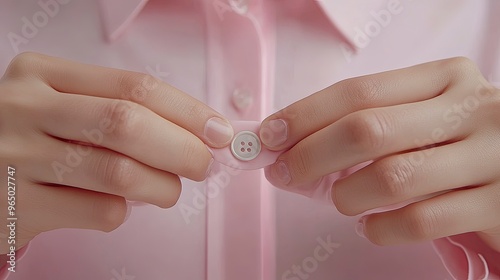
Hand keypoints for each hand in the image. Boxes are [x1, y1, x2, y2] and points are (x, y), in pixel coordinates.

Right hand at [0, 53, 233, 252]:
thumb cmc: (30, 137)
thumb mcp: (60, 106)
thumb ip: (116, 111)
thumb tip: (196, 134)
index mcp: (44, 75)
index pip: (134, 86)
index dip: (187, 111)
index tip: (218, 130)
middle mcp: (27, 109)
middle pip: (128, 123)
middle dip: (183, 148)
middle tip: (204, 165)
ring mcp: (18, 158)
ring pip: (118, 172)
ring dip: (162, 187)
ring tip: (167, 191)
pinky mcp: (19, 207)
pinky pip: (98, 211)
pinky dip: (123, 212)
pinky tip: (117, 206)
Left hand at [260, 57, 499, 250]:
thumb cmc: (458, 141)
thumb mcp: (423, 116)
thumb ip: (372, 122)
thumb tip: (294, 145)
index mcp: (445, 79)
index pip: (359, 91)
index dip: (306, 115)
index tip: (270, 135)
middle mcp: (470, 110)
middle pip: (368, 129)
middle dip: (311, 155)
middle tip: (285, 173)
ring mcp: (490, 157)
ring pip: (392, 177)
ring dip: (347, 196)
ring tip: (342, 202)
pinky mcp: (498, 206)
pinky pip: (420, 221)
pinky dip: (381, 228)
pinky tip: (371, 226)